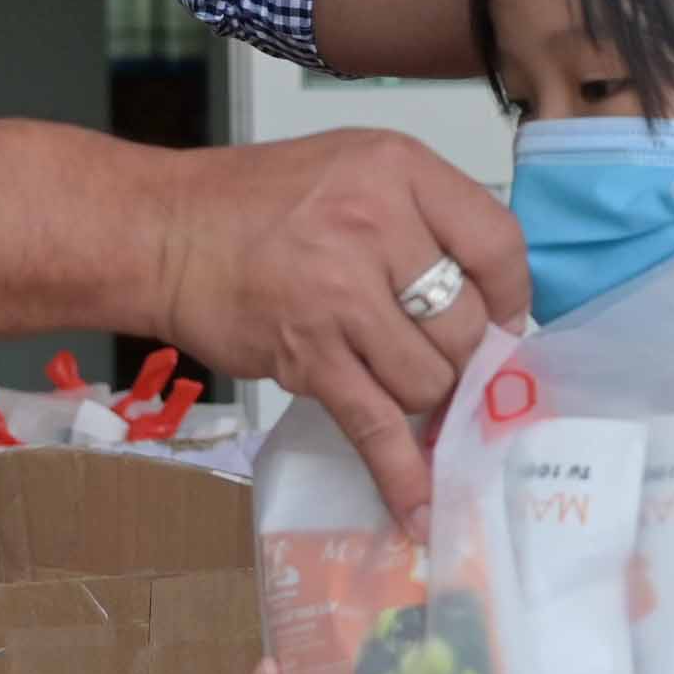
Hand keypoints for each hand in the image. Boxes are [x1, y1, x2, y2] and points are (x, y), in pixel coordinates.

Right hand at [151, 128, 528, 528]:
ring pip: (429, 379)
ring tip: (392, 384)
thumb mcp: (354, 170)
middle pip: (467, 324)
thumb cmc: (257, 203)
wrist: (163, 233)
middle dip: (462, 360)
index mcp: (397, 168)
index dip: (510, 298)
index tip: (500, 323)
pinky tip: (419, 504)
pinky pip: (376, 424)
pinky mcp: (308, 354)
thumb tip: (487, 306)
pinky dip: (401, 472)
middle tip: (444, 367)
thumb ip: (423, 221)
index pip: (498, 244)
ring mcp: (339, 292)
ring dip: (422, 399)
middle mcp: (375, 223)